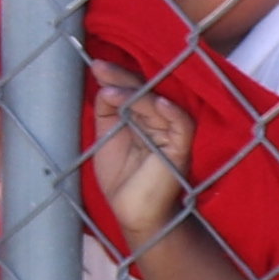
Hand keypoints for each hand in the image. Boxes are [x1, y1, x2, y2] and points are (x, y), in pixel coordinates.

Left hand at [88, 71, 190, 240]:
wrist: (132, 214)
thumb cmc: (121, 178)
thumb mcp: (106, 138)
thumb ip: (106, 111)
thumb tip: (105, 85)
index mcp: (143, 116)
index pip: (133, 89)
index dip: (116, 76)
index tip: (96, 65)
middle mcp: (159, 120)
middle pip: (145, 91)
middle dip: (123, 79)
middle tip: (101, 68)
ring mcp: (171, 133)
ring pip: (159, 104)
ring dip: (137, 96)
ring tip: (114, 93)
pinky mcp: (181, 149)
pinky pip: (182, 125)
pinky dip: (172, 113)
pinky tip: (159, 103)